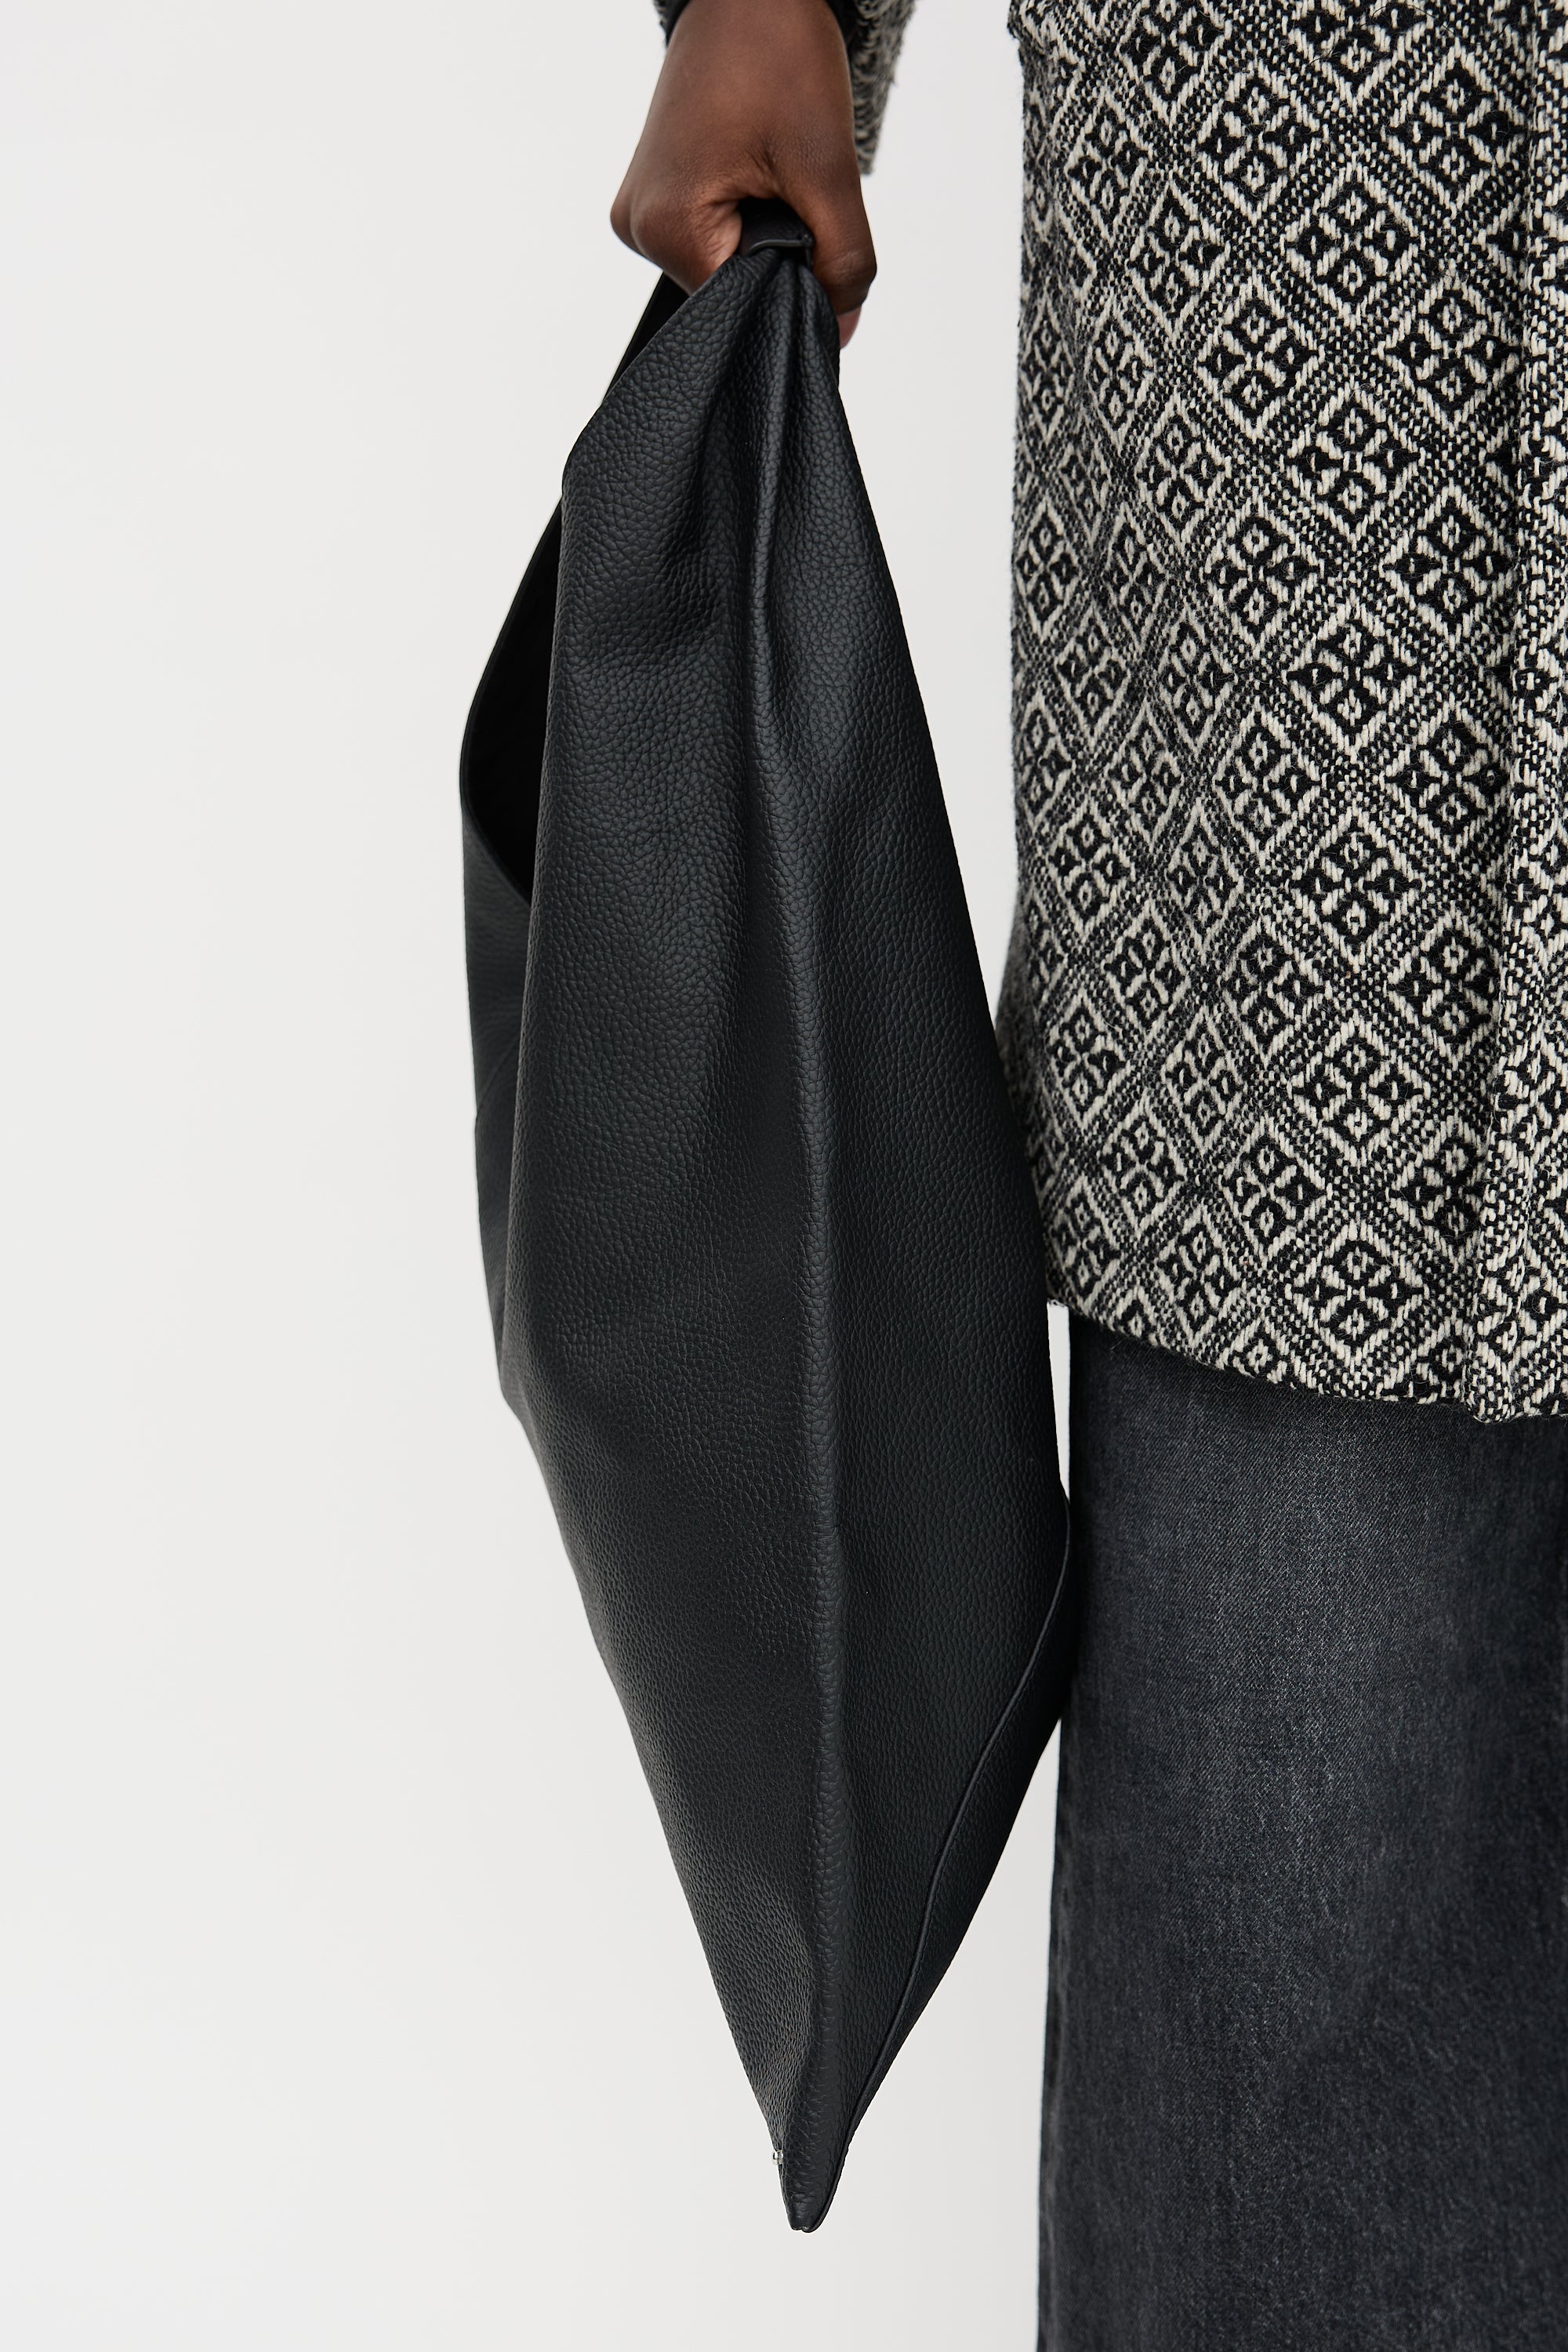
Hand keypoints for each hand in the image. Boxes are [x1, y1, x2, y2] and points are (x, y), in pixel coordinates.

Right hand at [611, 0, 874, 345]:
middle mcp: (638, 228)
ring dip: (763, 235)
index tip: (812, 232)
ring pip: (724, 265)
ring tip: (768, 167)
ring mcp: (640, 213)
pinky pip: (711, 236)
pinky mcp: (654, 196)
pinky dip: (745, 218)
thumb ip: (843, 264)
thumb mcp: (827, 171)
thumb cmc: (777, 55)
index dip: (791, 287)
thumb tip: (838, 331)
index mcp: (666, 227)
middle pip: (730, 290)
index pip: (741, 308)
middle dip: (778, 255)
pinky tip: (752, 169)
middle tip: (792, 187)